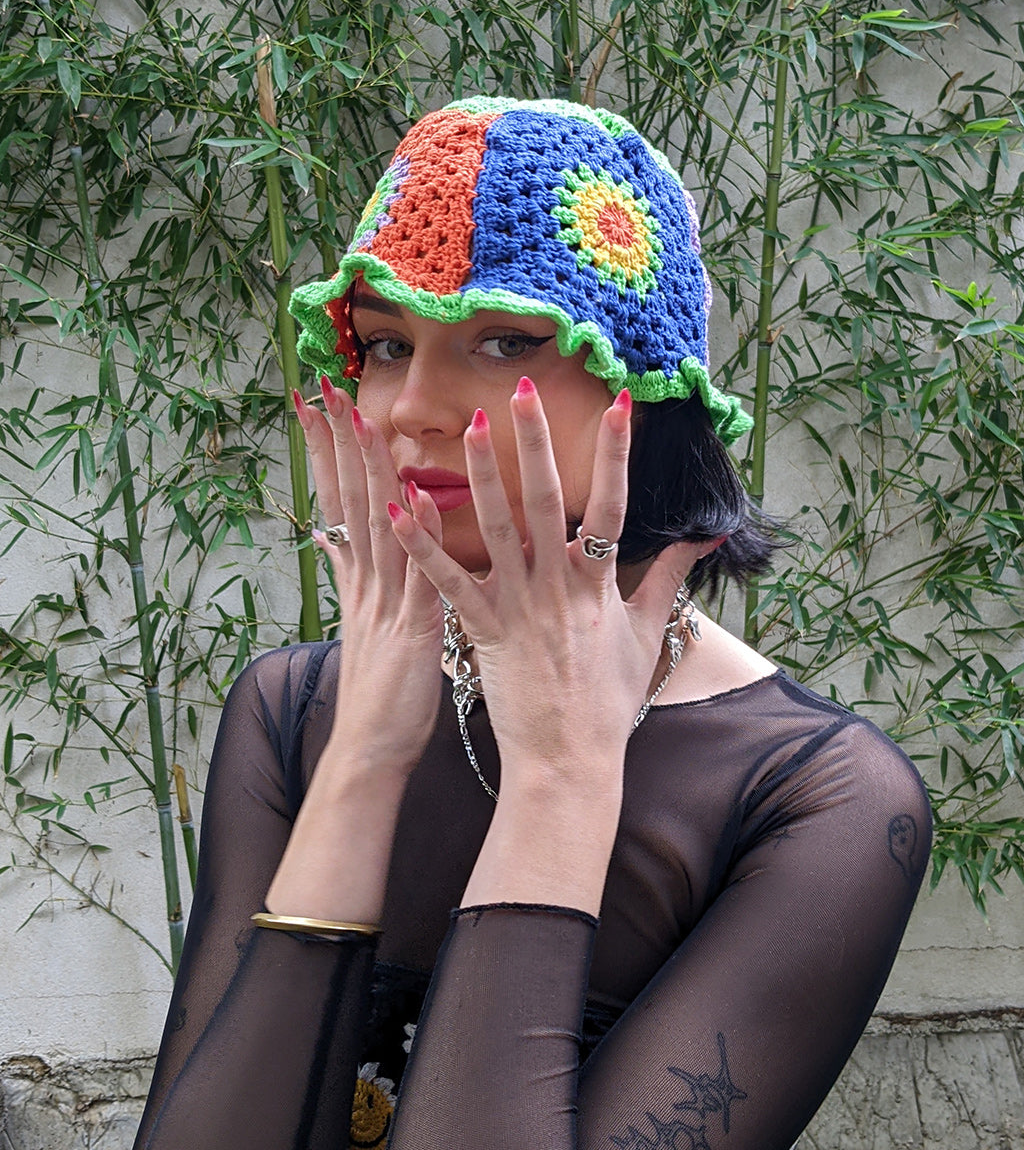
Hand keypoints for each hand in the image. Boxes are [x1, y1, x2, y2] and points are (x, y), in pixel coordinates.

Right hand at [295, 381, 443, 774]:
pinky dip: (411, 534)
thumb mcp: (363, 627)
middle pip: (348, 497)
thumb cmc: (380, 694)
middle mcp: (367, 581)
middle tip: (322, 385)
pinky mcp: (411, 628)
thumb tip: (334, 540)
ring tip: (359, 414)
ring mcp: (385, 602)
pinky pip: (414, 574)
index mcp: (361, 579)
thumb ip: (353, 579)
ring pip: (374, 522)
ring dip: (367, 468)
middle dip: (335, 439)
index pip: (341, 500)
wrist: (369, 752)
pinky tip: (410, 495)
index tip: (320, 404)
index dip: (329, 450)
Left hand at [387, 378, 702, 772]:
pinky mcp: (483, 631)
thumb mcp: (644, 632)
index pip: (611, 505)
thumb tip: (706, 536)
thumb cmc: (608, 699)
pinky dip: (424, 546)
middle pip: (546, 501)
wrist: (571, 760)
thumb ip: (668, 576)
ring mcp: (519, 608)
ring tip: (467, 425)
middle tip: (522, 389)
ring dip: (479, 475)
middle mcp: (558, 587)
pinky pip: (449, 583)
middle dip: (534, 441)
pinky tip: (399, 509)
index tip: (621, 403)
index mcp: (598, 584)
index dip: (617, 454)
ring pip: (497, 530)